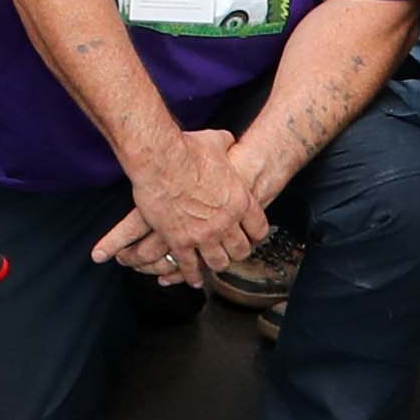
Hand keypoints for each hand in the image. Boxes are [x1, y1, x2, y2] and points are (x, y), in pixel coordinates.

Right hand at [92, 127, 266, 283]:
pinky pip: (189, 266)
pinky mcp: (180, 241)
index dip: (255, 234)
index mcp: (240, 201)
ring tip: (214, 264)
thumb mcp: (216, 142)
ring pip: (218, 261)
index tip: (250, 235)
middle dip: (237, 252)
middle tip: (232, 252)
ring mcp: (204, 235)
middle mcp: (226, 223)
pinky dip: (192, 275)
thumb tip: (227, 140)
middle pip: (240, 249)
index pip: (258, 228)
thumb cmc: (187, 149)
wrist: (161, 160)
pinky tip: (194, 279)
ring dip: (217, 263)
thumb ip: (226, 146)